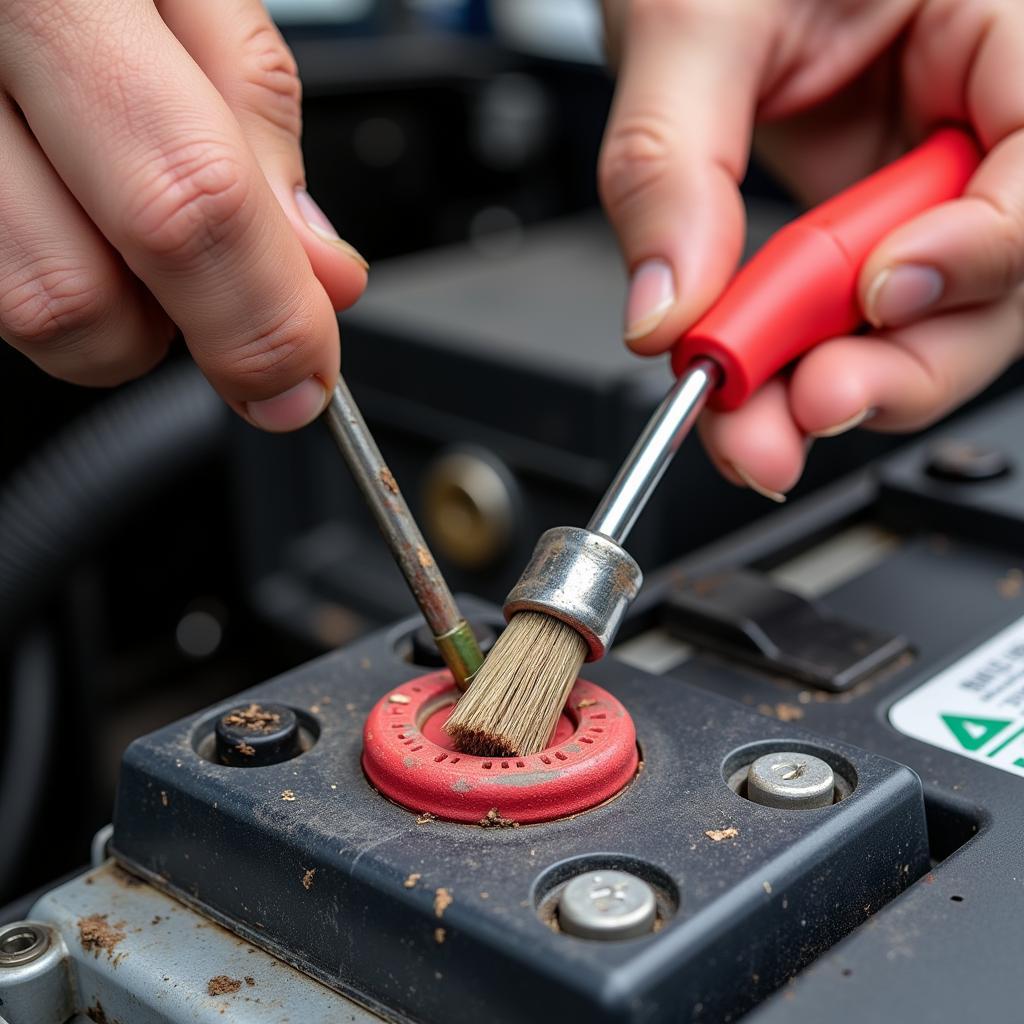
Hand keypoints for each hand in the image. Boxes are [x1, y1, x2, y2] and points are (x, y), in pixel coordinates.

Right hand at [0, 0, 367, 430]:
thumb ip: (254, 116)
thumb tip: (320, 270)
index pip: (184, 204)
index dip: (263, 319)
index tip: (306, 376)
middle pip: (75, 297)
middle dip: (192, 337)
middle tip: (248, 329)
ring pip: (26, 312)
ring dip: (120, 311)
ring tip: (140, 222)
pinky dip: (65, 272)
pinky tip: (80, 206)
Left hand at [600, 0, 1023, 498]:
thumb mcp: (689, 23)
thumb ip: (673, 163)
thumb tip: (668, 309)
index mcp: (993, 18)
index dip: (982, 249)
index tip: (879, 294)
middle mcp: (975, 113)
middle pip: (998, 280)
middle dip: (900, 362)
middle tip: (808, 406)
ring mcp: (919, 181)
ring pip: (925, 320)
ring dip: (839, 385)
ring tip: (752, 428)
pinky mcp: (864, 227)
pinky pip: (849, 317)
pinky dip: (796, 362)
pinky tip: (746, 392)